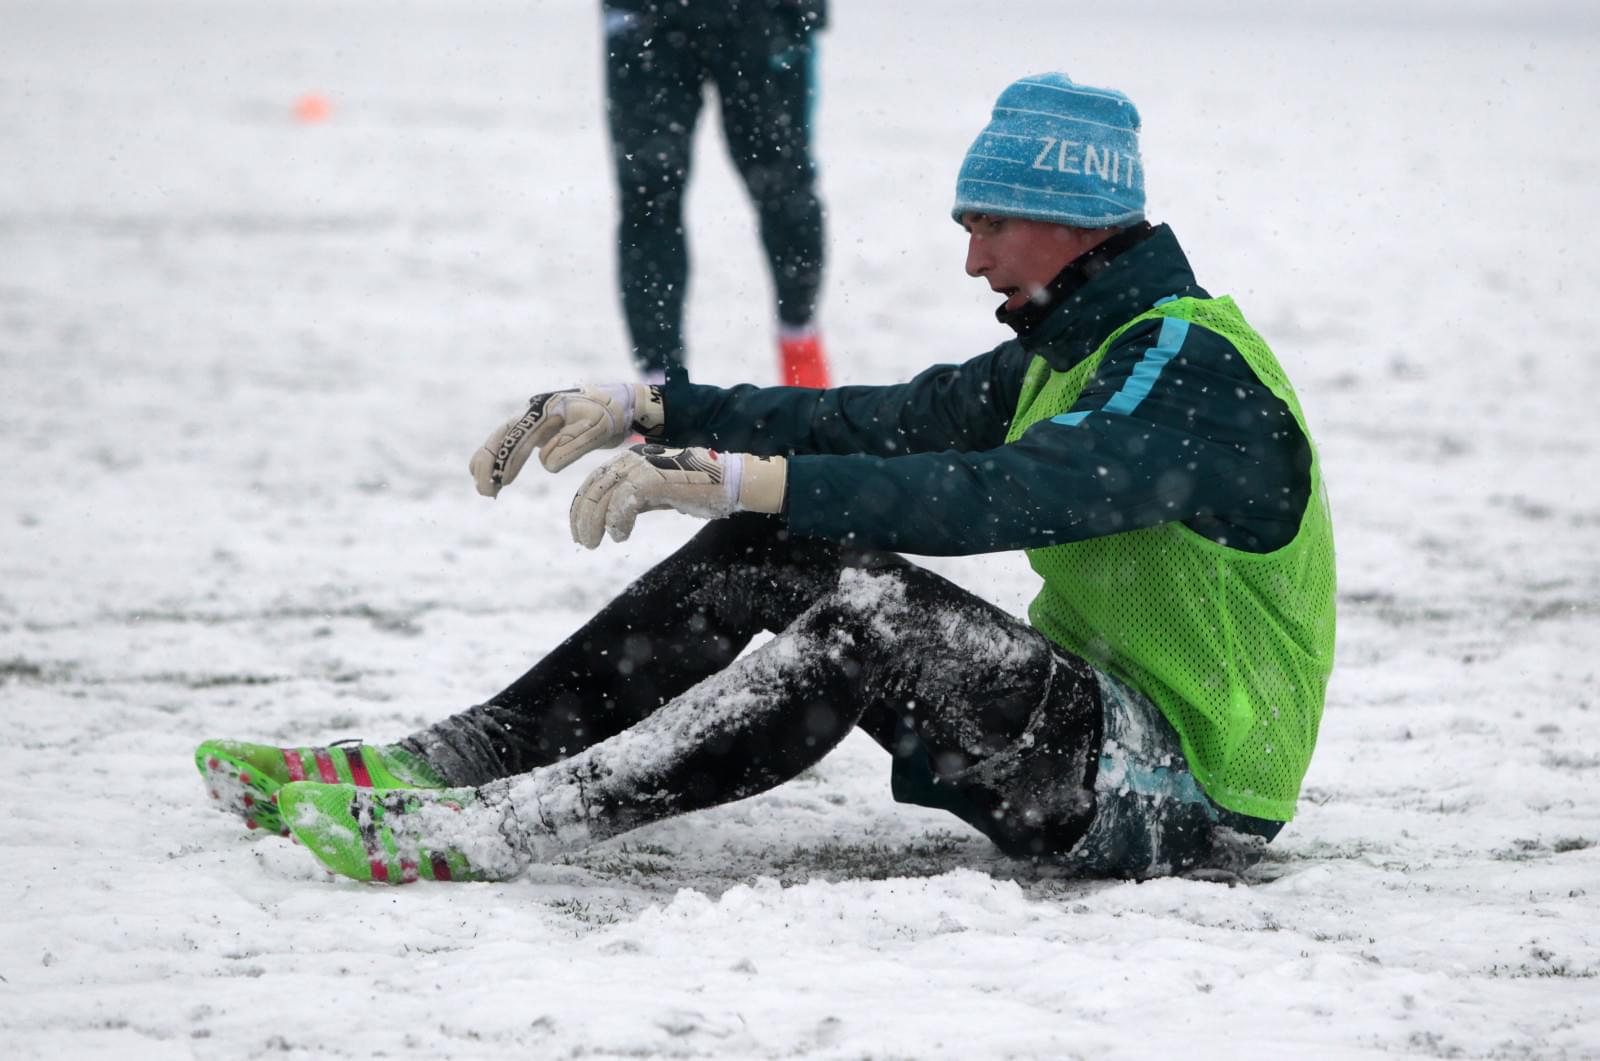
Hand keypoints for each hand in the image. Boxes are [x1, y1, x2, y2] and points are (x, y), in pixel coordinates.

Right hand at [469, 383, 663, 495]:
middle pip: (501, 436)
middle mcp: (535, 412)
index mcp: (545, 409)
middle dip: (489, 464)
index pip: (516, 437)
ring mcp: (536, 421)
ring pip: (504, 441)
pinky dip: (505, 461)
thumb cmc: (611, 414)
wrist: (622, 403)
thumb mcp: (598, 430)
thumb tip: (544, 464)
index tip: (498, 483)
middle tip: (486, 492)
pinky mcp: (542, 430)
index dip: (505, 461)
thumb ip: (571, 446)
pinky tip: (501, 479)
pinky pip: (515, 445)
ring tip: (488, 490)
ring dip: (493, 463)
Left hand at [569, 445, 787, 548]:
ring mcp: (643, 467)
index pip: (595, 482)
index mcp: (632, 459)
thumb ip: (637, 499)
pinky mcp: (654, 480)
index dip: (582, 508)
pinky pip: (622, 503)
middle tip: (584, 542)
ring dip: (594, 523)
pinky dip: (616, 522)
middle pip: (593, 488)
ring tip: (594, 543)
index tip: (580, 531)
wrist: (731, 482)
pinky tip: (620, 536)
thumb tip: (613, 516)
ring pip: (602, 496)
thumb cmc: (700, 489)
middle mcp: (633, 458)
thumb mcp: (660, 494)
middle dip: (582, 517)